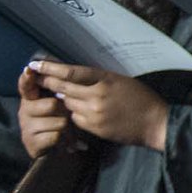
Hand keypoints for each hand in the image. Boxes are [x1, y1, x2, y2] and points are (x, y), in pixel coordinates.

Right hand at [15, 65, 69, 158]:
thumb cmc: (60, 124)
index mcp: (31, 98)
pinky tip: (64, 142)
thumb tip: (58, 70)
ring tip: (68, 132)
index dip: (27, 79)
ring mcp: (26, 127)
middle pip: (52, 104)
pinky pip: (56, 136)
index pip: (26, 86)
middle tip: (68, 117)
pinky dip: (65, 140)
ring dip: (68, 128)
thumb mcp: (61, 106)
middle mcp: (25, 111)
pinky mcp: (31, 142)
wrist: (57, 153)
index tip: (29, 70)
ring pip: (58, 122)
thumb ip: (58, 91)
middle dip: (66, 111)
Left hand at [33, 61, 169, 150]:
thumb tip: (74, 77)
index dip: (50, 68)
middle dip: (49, 83)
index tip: (36, 64)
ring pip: (67, 104)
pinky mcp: (94, 127)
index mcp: (105, 80)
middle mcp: (97, 96)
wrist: (155, 123)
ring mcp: (94, 113)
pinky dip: (75, 113)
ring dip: (64, 99)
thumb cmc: (141, 99)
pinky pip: (75, 118)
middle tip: (38, 79)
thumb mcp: (122, 81)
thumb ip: (98, 79)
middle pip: (63, 88)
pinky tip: (82, 111)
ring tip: (67, 95)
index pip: (71, 72)